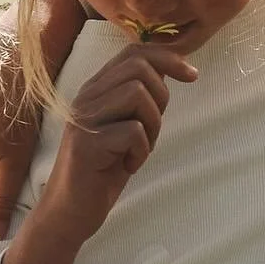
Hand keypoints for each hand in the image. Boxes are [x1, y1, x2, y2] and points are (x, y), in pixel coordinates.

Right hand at [32, 44, 197, 247]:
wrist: (71, 211)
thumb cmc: (105, 167)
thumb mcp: (127, 125)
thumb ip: (140, 98)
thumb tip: (170, 69)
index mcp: (96, 89)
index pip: (134, 52)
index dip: (168, 57)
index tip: (193, 75)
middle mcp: (86, 97)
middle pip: (139, 68)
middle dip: (161, 98)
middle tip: (151, 130)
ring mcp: (83, 119)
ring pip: (137, 94)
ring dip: (152, 126)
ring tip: (138, 149)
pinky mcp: (86, 144)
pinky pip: (134, 131)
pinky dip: (141, 152)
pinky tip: (126, 166)